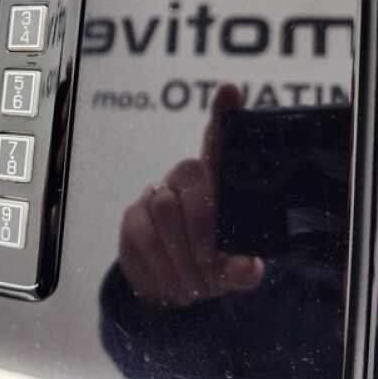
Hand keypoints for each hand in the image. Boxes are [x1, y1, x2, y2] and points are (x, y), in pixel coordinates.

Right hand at [118, 84, 263, 306]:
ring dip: (180, 259)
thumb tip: (246, 269)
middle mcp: (185, 178)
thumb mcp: (235, 269)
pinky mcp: (131, 216)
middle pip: (188, 180)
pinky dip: (159, 270)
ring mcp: (155, 194)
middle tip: (211, 277)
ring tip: (193, 289)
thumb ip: (243, 269)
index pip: (220, 140)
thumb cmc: (214, 265)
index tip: (231, 89)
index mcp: (219, 183)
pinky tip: (170, 287)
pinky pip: (140, 237)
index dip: (225, 112)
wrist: (172, 287)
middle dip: (202, 236)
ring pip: (162, 210)